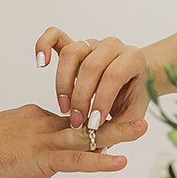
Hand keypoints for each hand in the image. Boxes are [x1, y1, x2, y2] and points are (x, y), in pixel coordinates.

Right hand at [0, 104, 145, 177]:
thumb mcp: (2, 138)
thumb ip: (21, 139)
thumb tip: (30, 148)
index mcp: (33, 118)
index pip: (69, 116)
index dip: (91, 119)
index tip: (110, 119)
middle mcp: (43, 124)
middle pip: (84, 118)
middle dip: (112, 115)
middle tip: (138, 111)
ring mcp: (44, 141)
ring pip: (87, 135)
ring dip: (117, 131)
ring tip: (142, 127)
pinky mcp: (42, 159)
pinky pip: (76, 160)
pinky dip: (100, 160)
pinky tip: (121, 161)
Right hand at [34, 29, 150, 131]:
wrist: (135, 79)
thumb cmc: (132, 98)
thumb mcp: (132, 115)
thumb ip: (120, 126)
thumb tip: (99, 141)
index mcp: (133, 58)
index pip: (114, 75)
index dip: (102, 100)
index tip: (93, 123)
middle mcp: (112, 46)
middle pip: (91, 66)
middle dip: (81, 97)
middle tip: (77, 121)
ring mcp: (92, 43)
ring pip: (71, 53)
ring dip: (63, 83)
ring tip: (64, 107)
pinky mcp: (75, 45)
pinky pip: (55, 36)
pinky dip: (44, 46)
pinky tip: (41, 63)